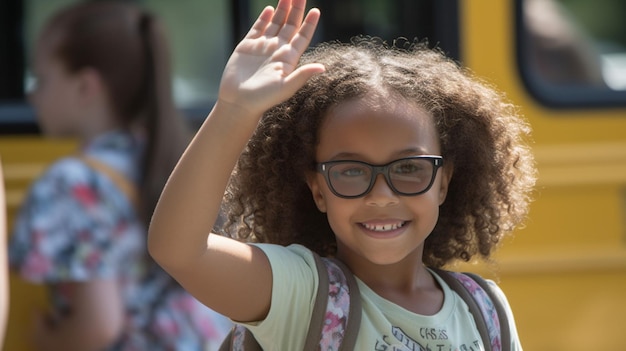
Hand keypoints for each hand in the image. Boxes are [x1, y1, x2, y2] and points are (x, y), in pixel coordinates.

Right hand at [218, 0, 324, 115]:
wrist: (238, 102)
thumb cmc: (263, 99)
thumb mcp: (286, 87)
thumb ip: (302, 75)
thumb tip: (322, 67)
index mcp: (289, 59)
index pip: (302, 37)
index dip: (309, 24)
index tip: (316, 11)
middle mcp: (277, 51)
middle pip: (290, 25)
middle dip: (296, 10)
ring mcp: (262, 47)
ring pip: (275, 23)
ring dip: (281, 10)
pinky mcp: (247, 47)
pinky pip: (258, 28)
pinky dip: (263, 18)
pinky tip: (269, 9)